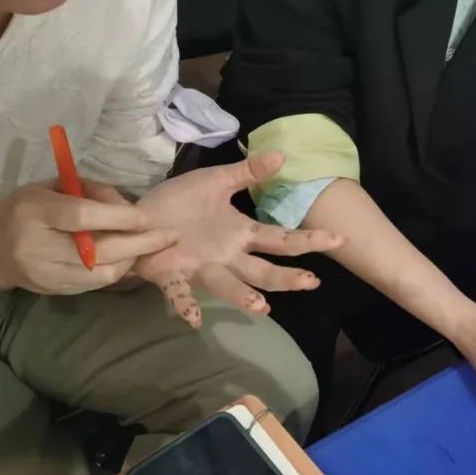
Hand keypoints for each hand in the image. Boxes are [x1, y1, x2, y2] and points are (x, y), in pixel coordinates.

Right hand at [0, 181, 176, 295]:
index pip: (81, 217)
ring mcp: (46, 274)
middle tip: (169, 236)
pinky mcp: (56, 291)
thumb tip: (130, 206)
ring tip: (152, 246)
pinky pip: (97, 283)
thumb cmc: (30, 208)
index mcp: (34, 212)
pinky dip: (119, 270)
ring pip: (103, 273)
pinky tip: (131, 258)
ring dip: (133, 259)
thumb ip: (91, 192)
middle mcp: (38, 247)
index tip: (147, 216)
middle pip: (99, 251)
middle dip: (140, 244)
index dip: (118, 217)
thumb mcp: (54, 187)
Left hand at [133, 153, 344, 326]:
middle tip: (311, 283)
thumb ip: (246, 173)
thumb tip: (282, 156)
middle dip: (286, 278)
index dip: (309, 240)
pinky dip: (185, 305)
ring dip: (242, 296)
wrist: (136, 217)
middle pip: (262, 271)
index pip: (281, 239)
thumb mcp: (213, 181)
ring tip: (263, 307)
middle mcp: (226, 257)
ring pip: (227, 285)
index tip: (338, 240)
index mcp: (239, 234)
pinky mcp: (171, 274)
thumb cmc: (178, 203)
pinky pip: (180, 292)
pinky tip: (193, 318)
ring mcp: (200, 268)